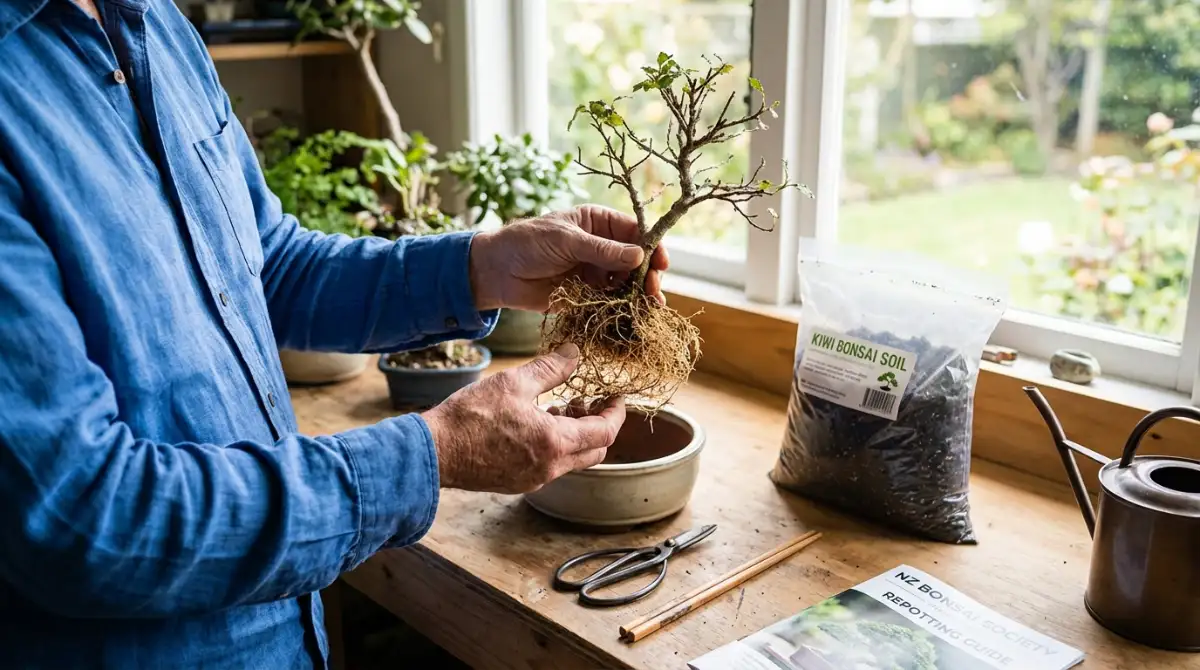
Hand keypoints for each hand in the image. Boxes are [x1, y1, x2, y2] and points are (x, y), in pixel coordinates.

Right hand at [421, 343, 624, 493]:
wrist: (434, 451)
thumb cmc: (471, 416)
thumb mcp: (514, 382)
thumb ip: (550, 368)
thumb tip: (575, 354)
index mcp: (555, 442)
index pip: (606, 432)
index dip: (616, 412)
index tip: (617, 396)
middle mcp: (550, 467)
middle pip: (595, 451)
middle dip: (599, 425)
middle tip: (587, 401)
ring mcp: (534, 479)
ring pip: (572, 460)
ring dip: (575, 435)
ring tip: (559, 407)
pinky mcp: (517, 483)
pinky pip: (550, 466)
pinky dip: (555, 445)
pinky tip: (536, 424)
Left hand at [467, 204, 669, 311]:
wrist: (495, 272)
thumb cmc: (526, 243)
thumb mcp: (565, 240)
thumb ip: (601, 250)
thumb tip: (639, 255)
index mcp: (597, 223)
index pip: (634, 231)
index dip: (651, 245)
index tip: (661, 262)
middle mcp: (601, 247)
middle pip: (636, 260)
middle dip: (648, 274)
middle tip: (652, 288)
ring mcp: (595, 272)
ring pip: (627, 282)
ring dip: (640, 294)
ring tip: (650, 307)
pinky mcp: (586, 295)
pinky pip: (611, 301)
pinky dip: (623, 309)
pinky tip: (634, 317)